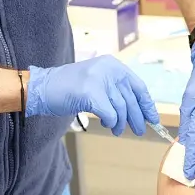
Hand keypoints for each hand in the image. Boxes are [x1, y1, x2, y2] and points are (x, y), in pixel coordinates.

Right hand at [26, 56, 159, 136]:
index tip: (153, 118)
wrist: (42, 87)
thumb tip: (137, 110)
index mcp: (112, 64)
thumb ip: (115, 91)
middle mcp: (108, 69)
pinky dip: (110, 122)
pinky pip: (110, 114)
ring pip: (121, 108)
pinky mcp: (90, 92)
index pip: (137, 85)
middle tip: (138, 130)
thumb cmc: (68, 88)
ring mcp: (99, 79)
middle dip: (136, 117)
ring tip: (116, 130)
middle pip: (130, 98)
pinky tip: (106, 124)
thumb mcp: (96, 81)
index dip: (146, 104)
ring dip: (121, 123)